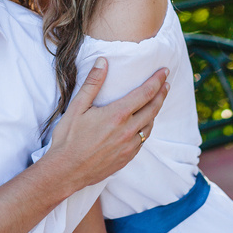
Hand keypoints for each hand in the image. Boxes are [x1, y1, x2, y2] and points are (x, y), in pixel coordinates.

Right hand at [44, 58, 167, 191]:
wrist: (66, 170)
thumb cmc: (68, 138)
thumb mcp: (77, 107)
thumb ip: (92, 83)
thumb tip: (103, 61)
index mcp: (117, 115)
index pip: (145, 93)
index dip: (157, 80)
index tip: (165, 71)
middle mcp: (128, 131)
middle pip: (153, 108)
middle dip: (162, 93)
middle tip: (166, 83)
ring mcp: (129, 146)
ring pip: (149, 125)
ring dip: (155, 111)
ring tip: (156, 102)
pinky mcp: (127, 158)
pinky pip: (142, 140)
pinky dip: (146, 128)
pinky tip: (142, 125)